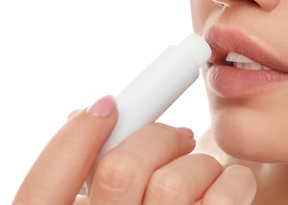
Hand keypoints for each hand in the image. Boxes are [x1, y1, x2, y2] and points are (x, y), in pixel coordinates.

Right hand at [13, 96, 256, 203]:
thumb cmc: (160, 202)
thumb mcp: (117, 193)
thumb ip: (94, 168)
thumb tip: (92, 113)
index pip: (40, 192)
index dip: (73, 139)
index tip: (107, 104)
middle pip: (119, 171)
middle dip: (157, 136)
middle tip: (182, 136)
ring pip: (173, 183)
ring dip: (199, 162)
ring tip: (206, 172)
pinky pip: (224, 197)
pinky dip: (234, 180)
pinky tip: (232, 184)